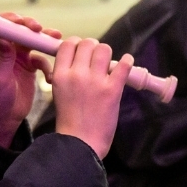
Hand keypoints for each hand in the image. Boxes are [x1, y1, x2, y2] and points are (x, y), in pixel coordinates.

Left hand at [0, 13, 53, 147]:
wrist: (6, 116)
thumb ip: (3, 58)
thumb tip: (5, 38)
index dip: (9, 20)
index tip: (21, 22)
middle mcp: (3, 49)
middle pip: (17, 29)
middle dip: (29, 26)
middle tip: (39, 28)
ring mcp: (17, 56)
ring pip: (32, 40)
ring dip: (43, 39)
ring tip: (54, 38)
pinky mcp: (29, 65)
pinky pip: (41, 58)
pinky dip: (47, 64)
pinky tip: (49, 76)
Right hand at [52, 37, 132, 158]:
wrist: (80, 143)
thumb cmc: (69, 122)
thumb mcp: (58, 93)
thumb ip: (66, 75)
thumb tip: (78, 61)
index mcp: (60, 75)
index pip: (67, 44)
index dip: (75, 44)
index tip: (80, 51)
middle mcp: (77, 74)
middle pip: (87, 43)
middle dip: (92, 47)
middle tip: (96, 58)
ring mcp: (95, 81)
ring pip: (104, 49)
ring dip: (106, 54)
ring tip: (108, 64)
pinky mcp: (113, 90)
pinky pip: (123, 65)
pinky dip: (127, 62)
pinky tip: (127, 64)